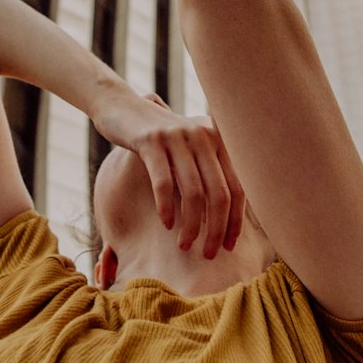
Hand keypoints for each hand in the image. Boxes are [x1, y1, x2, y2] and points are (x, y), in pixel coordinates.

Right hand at [92, 89, 245, 258]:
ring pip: (193, 192)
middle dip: (216, 230)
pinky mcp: (151, 140)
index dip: (236, 221)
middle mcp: (204, 135)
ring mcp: (178, 137)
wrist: (123, 108)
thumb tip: (227, 221)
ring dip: (191, 226)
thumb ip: (209, 174)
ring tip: (185, 245)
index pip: (238, 188)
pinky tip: (166, 224)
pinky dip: (167, 208)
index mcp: (219, 139)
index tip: (230, 246)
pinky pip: (164, 183)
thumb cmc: (161, 140)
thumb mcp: (190, 150)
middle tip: (209, 254)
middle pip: (219, 194)